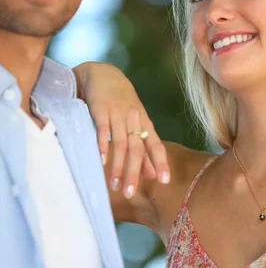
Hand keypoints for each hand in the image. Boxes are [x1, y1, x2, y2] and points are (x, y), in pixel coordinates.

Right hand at [73, 62, 169, 197]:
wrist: (103, 74)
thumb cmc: (122, 103)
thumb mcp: (136, 123)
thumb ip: (144, 149)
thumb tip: (152, 175)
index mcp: (144, 123)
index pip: (156, 145)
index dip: (160, 163)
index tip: (164, 182)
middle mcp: (134, 118)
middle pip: (137, 149)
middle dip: (134, 172)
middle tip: (130, 193)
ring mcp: (117, 113)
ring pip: (121, 142)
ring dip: (117, 166)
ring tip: (114, 186)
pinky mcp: (100, 109)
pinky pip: (102, 129)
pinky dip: (102, 145)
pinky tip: (101, 161)